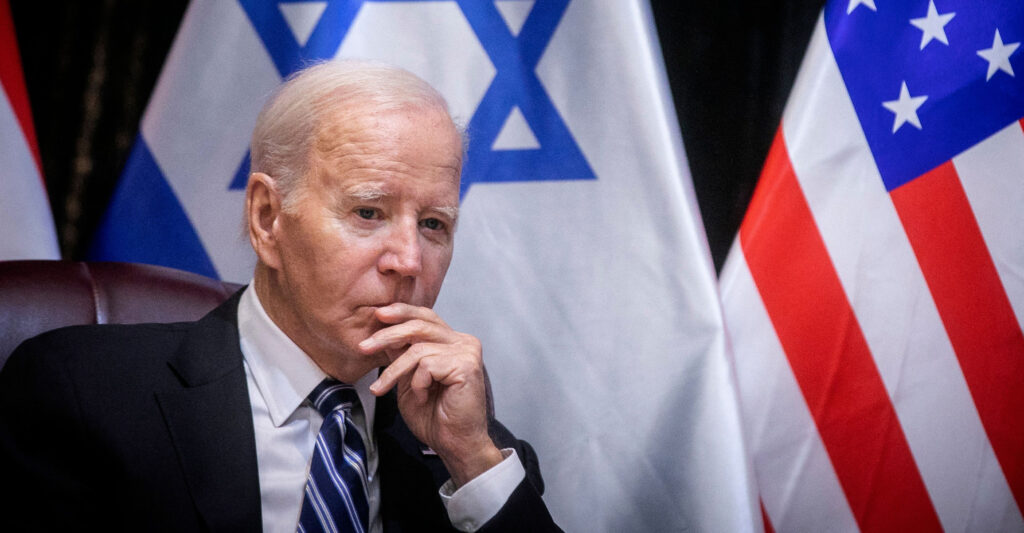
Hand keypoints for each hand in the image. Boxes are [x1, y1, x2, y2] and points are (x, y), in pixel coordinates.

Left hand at [363, 303, 502, 486]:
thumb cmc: (434, 415)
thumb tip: (383, 332)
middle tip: (364, 347)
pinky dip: (417, 383)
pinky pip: (427, 365)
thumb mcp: (410, 378)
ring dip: (394, 371)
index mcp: (452, 341)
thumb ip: (403, 355)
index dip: (402, 312)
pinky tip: (422, 397)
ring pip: (418, 348)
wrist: (453, 443)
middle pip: (420, 325)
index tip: (378, 315)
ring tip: (382, 389)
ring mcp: (467, 352)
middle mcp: (463, 342)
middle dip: (387, 335)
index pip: (426, 317)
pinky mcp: (466, 365)